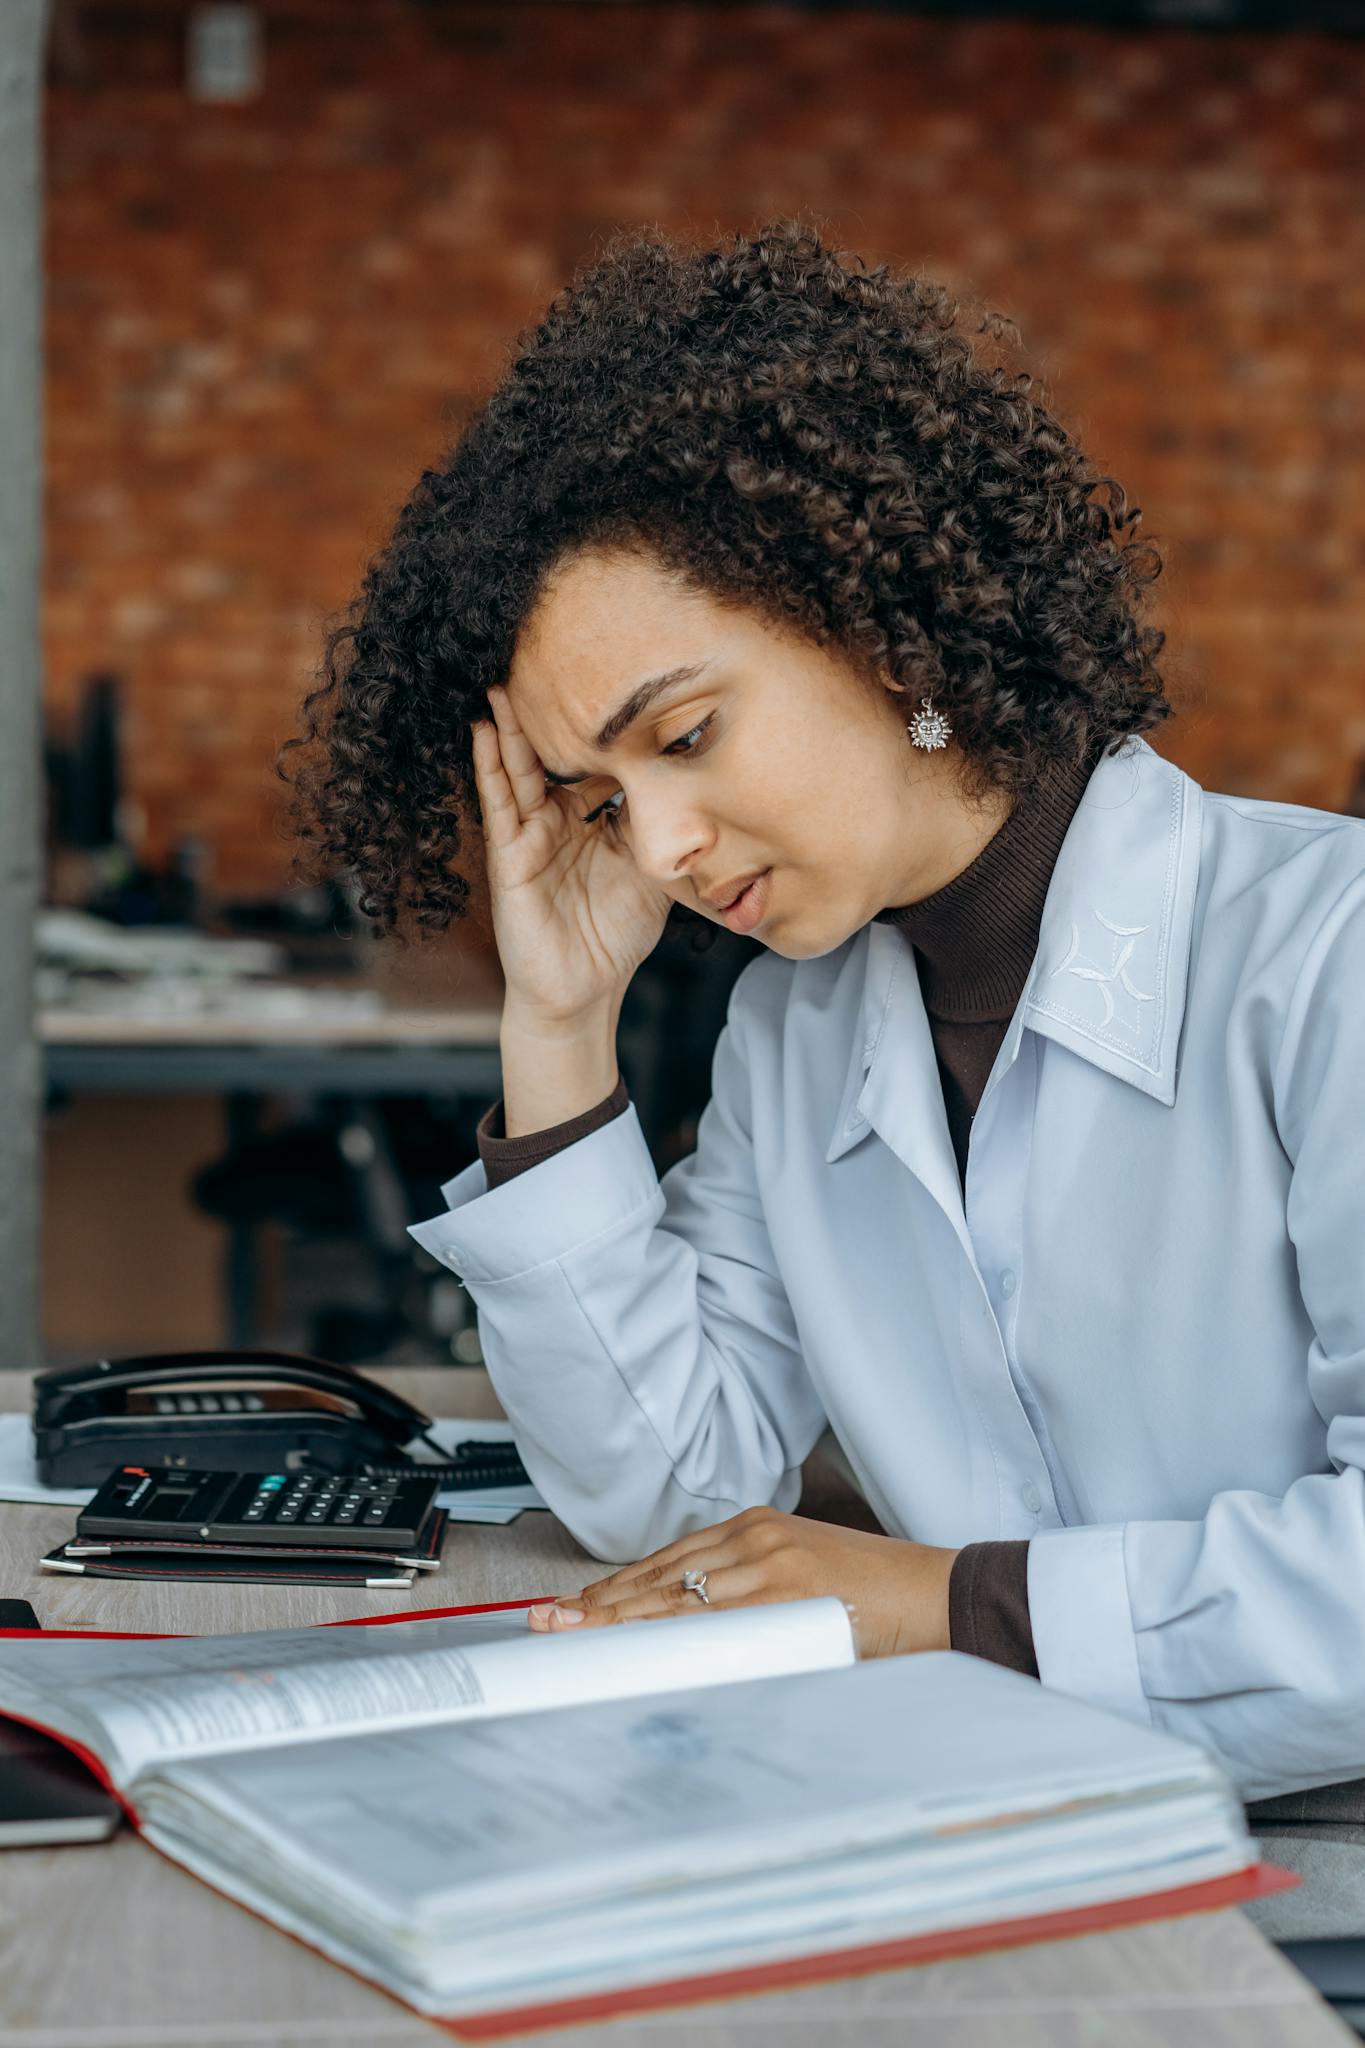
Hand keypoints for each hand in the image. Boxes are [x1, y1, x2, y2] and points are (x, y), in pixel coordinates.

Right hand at [471, 687, 670, 1023]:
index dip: (606, 727)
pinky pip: (498, 804)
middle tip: (552, 657)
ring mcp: (529, 836)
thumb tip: (691, 782)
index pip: (598, 762)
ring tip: (504, 678)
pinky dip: (490, 767)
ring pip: (520, 769)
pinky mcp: (509, 857)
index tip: (621, 680)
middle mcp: (557, 821)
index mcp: (592, 821)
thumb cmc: (616, 935)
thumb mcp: (653, 871)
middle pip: (552, 755)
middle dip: (551, 713)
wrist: (586, 991)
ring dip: (512, 725)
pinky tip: (483, 730)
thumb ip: (661, 828)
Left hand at [527, 1507, 958, 1659]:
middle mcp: (754, 1537)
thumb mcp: (800, 1583)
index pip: (665, 1562)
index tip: (570, 1610)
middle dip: (598, 1604)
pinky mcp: (788, 1588)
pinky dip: (671, 1633)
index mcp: (754, 1529)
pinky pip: (715, 1619)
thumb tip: (685, 1639)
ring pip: (676, 1597)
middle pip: (658, 1576)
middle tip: (546, 1624)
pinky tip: (635, 1647)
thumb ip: (746, 1597)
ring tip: (570, 1636)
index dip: (613, 1590)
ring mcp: (769, 1561)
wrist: (937, 1594)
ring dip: (618, 1620)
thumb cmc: (871, 1598)